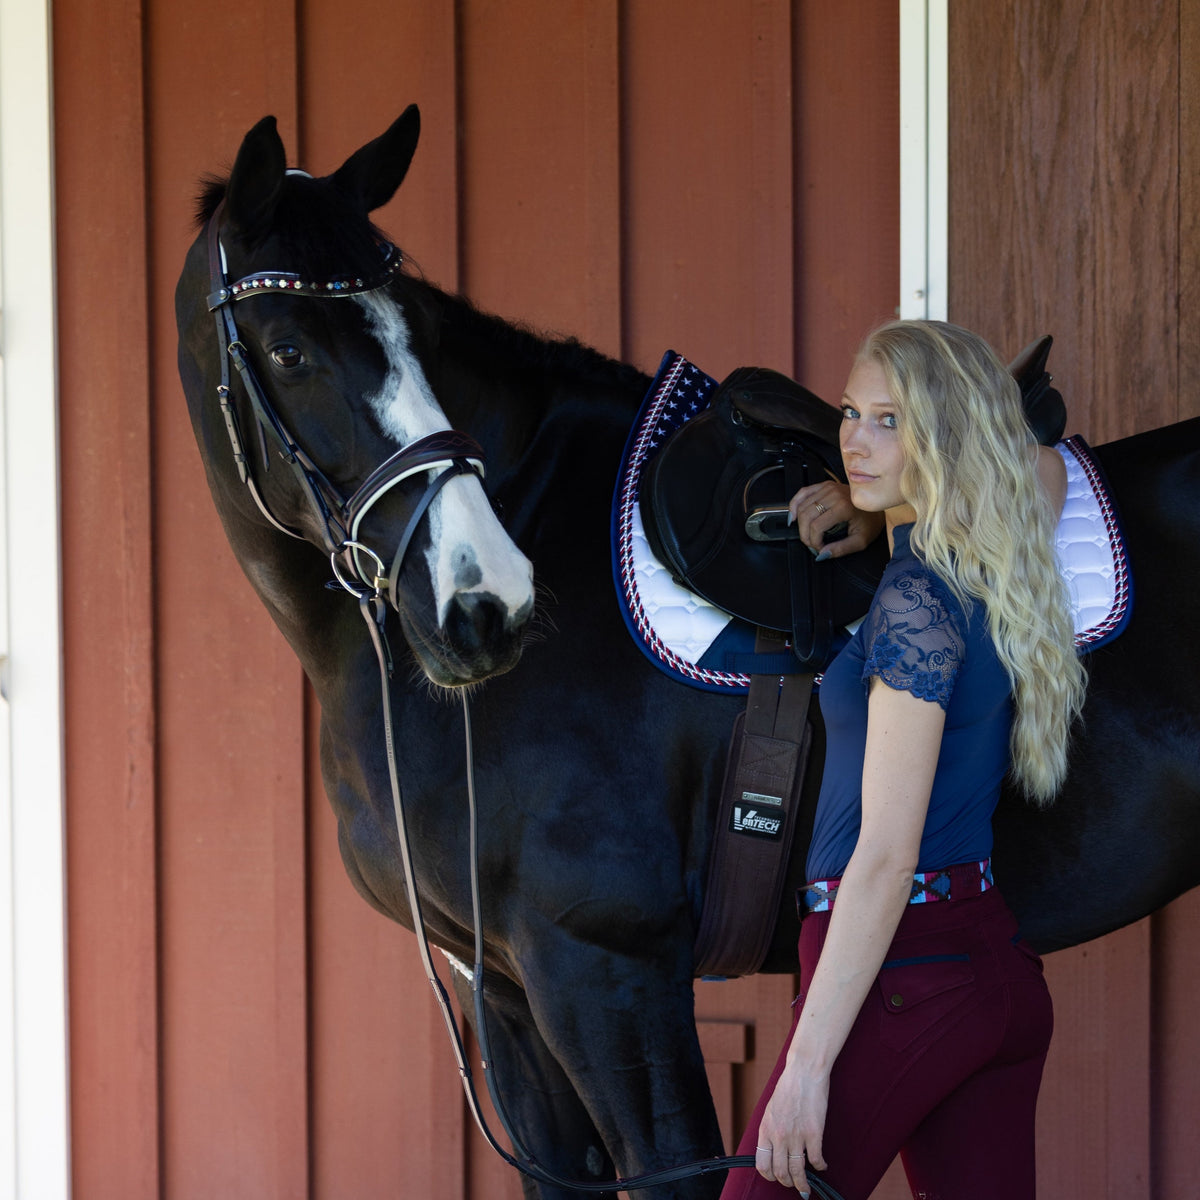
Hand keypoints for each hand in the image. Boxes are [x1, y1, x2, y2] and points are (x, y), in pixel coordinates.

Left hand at [753, 1064, 829, 1192]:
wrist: (803, 1072)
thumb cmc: (788, 1087)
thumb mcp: (771, 1110)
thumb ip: (770, 1130)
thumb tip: (772, 1150)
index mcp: (765, 1129)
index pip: (762, 1164)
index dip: (769, 1175)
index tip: (776, 1177)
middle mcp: (779, 1136)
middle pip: (780, 1172)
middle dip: (787, 1183)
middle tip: (793, 1185)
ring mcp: (796, 1136)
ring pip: (797, 1171)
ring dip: (802, 1184)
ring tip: (806, 1188)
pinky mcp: (814, 1133)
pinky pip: (816, 1160)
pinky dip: (820, 1167)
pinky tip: (822, 1166)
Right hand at [787, 480, 883, 560]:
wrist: (876, 505)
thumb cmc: (870, 521)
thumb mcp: (860, 541)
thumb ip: (841, 549)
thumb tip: (822, 554)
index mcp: (843, 507)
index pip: (816, 526)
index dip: (814, 541)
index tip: (819, 549)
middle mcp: (834, 495)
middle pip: (806, 516)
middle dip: (805, 534)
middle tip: (811, 544)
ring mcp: (828, 488)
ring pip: (801, 507)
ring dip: (799, 524)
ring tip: (807, 534)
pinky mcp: (824, 485)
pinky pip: (802, 493)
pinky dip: (794, 505)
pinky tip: (793, 516)